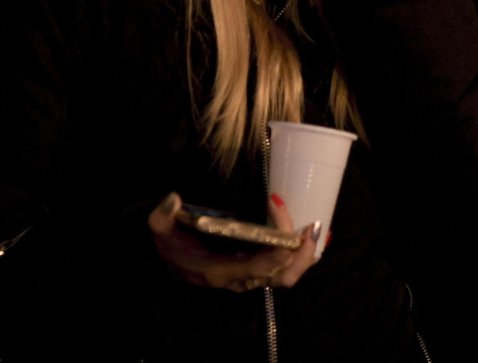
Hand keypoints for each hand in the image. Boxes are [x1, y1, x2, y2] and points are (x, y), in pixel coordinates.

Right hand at [148, 192, 321, 291]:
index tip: (279, 212)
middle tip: (312, 225)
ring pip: (286, 276)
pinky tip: (314, 237)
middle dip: (301, 255)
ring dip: (306, 256)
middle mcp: (239, 279)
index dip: (274, 246)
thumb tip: (173, 198)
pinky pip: (284, 270)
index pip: (255, 266)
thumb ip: (162, 215)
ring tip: (318, 228)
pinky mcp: (255, 269)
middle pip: (281, 277)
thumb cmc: (169, 244)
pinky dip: (302, 256)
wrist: (170, 262)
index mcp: (219, 270)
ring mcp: (250, 276)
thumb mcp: (160, 229)